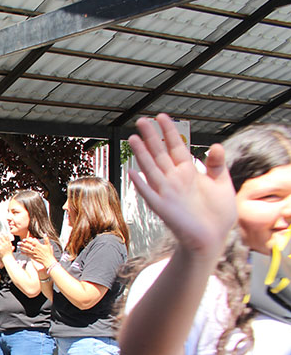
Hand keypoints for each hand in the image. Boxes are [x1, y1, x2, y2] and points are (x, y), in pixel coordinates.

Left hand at [0, 231, 13, 261]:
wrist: (8, 259)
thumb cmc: (9, 255)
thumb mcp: (11, 249)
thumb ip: (11, 246)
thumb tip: (13, 246)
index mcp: (8, 243)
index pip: (6, 237)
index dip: (4, 233)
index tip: (1, 231)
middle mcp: (6, 244)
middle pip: (2, 237)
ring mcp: (2, 246)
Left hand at [21, 236, 56, 269]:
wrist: (48, 261)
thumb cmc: (49, 253)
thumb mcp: (48, 245)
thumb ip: (46, 239)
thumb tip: (45, 233)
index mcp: (39, 246)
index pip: (32, 242)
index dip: (27, 240)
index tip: (24, 239)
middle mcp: (35, 249)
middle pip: (28, 246)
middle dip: (22, 244)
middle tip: (18, 242)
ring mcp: (34, 253)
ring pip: (26, 250)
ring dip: (22, 248)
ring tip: (18, 246)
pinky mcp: (33, 257)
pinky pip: (27, 254)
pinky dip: (23, 253)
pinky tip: (20, 252)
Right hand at [128, 113, 235, 257]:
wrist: (213, 237)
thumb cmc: (217, 214)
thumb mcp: (222, 184)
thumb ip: (217, 165)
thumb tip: (215, 145)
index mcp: (188, 172)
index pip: (175, 146)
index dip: (169, 131)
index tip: (162, 117)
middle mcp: (174, 179)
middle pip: (159, 153)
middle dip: (151, 136)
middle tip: (142, 120)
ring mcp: (167, 192)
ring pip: (151, 169)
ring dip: (142, 154)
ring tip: (133, 139)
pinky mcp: (163, 207)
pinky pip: (149, 194)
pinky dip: (141, 184)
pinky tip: (132, 173)